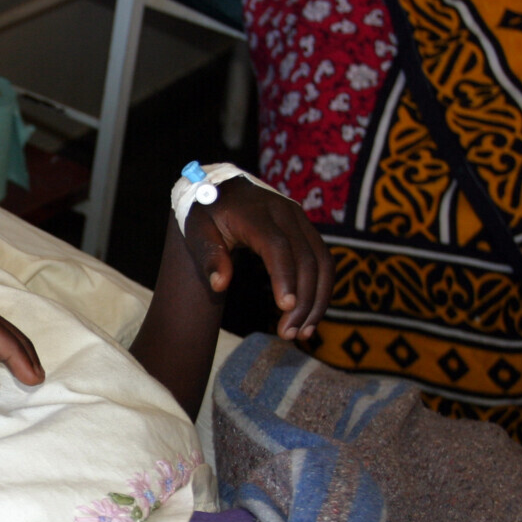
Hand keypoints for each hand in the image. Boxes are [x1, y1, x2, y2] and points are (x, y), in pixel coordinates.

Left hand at [182, 176, 333, 339]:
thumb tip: (220, 284)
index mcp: (255, 213)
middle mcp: (285, 213)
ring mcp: (301, 221)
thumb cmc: (207, 213)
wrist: (225, 187)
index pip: (276, 245)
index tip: (285, 307)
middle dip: (302, 299)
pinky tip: (310, 316)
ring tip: (302, 333)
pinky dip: (322, 290)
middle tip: (289, 334)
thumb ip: (208, 256)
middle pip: (305, 258)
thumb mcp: (197, 231)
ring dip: (317, 300)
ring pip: (323, 262)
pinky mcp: (308, 231)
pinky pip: (324, 262)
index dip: (284, 275)